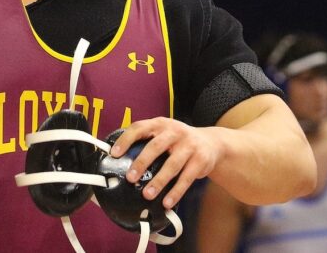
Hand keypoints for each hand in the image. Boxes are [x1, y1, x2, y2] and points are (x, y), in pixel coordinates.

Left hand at [110, 117, 225, 209]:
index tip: (114, 154)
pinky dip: (176, 192)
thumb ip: (147, 140)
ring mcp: (189, 145)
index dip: (125, 140)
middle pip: (155, 146)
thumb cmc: (179, 141)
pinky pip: (186, 178)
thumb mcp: (164, 133)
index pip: (139, 128)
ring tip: (147, 194)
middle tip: (130, 178)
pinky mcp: (201, 160)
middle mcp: (175, 132)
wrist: (212, 143)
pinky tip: (167, 202)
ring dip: (159, 181)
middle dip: (141, 163)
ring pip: (172, 165)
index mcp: (160, 124)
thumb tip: (121, 159)